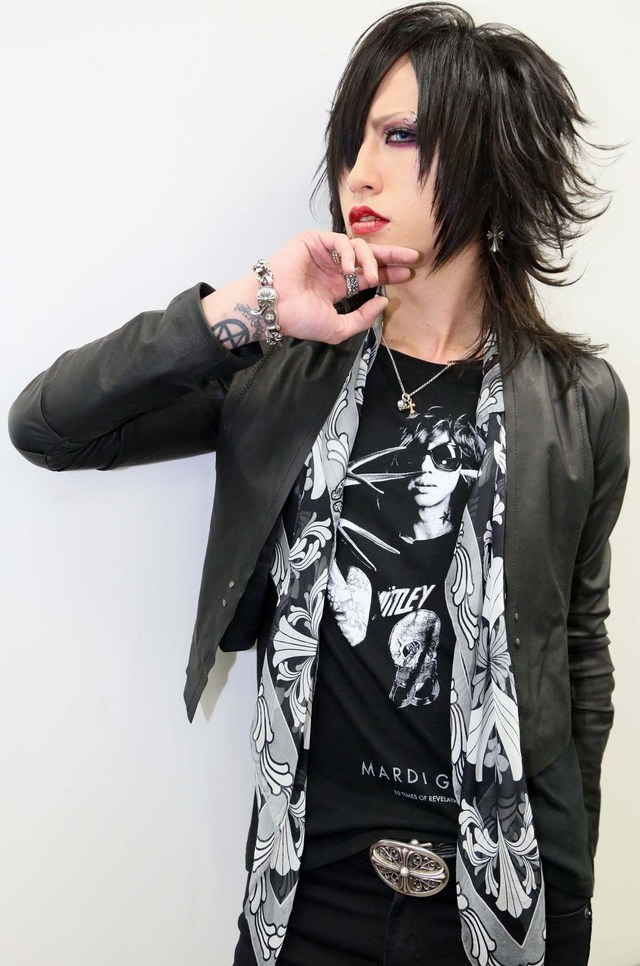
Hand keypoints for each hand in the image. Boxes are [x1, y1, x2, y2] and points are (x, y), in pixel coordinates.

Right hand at [268, 230, 418, 343]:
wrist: (274, 308)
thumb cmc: (299, 320)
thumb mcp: (338, 328)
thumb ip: (362, 319)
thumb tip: (383, 303)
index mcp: (339, 286)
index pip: (369, 274)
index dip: (389, 272)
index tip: (409, 272)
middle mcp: (333, 267)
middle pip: (369, 256)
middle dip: (391, 255)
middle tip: (412, 256)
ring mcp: (323, 253)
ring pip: (357, 246)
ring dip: (370, 260)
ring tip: (372, 277)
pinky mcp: (313, 240)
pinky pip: (339, 240)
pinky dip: (349, 252)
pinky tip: (349, 268)